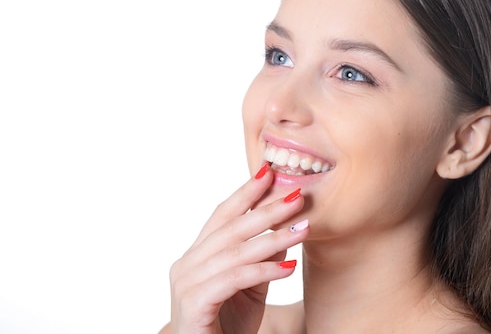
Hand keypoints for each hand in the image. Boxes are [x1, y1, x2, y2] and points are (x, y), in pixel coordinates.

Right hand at [166, 163, 308, 333]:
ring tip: (304, 228)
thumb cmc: (224, 326)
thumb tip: (284, 231)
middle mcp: (186, 264)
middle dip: (267, 210)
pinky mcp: (194, 303)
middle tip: (297, 196)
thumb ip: (262, 260)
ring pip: (235, 251)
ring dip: (274, 238)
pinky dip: (263, 271)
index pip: (222, 216)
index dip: (246, 193)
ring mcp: (186, 283)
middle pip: (231, 228)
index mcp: (196, 256)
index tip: (269, 173)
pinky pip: (234, 279)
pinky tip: (288, 268)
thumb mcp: (251, 288)